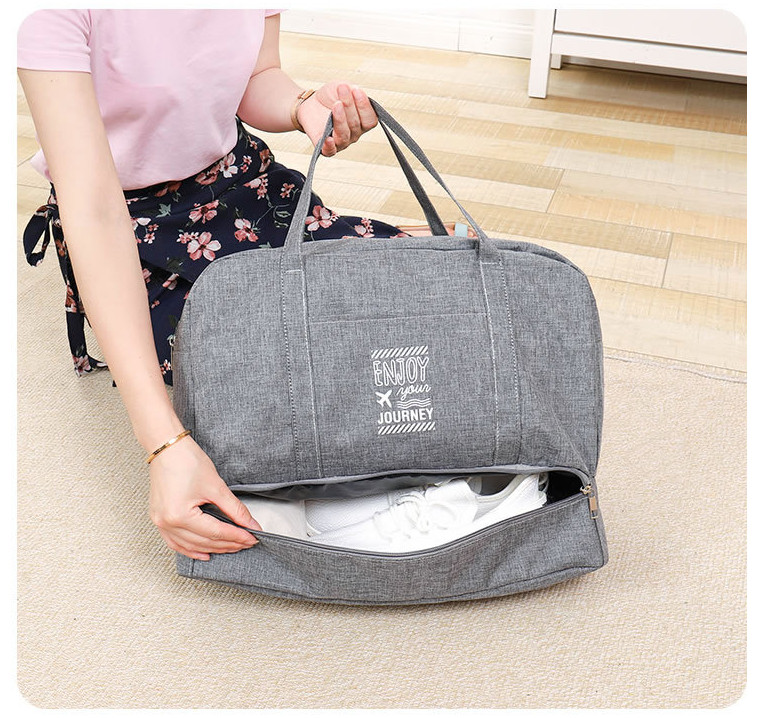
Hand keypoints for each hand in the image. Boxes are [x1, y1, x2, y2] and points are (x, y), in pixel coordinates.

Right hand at [148, 436, 261, 560]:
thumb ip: (235, 509)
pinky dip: (191, 549)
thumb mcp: (216, 486)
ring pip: (191, 545)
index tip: (252, 538)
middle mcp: (167, 523)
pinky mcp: (159, 519)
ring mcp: (160, 523)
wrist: (168, 448)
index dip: (236, 537)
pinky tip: (204, 553)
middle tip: (247, 542)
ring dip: (212, 549)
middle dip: (228, 544)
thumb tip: (250, 524)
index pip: (216, 532)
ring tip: (232, 547)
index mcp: (180, 515)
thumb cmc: (187, 461)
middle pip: (204, 542)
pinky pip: (175, 542)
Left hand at [297, 82, 377, 156]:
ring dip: (340, 119)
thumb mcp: (342, 87)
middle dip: (349, 106)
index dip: (364, 106)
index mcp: (362, 122)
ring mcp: (341, 142)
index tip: (356, 90)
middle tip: (342, 89)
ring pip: (344, 135)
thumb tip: (356, 91)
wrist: (311, 102)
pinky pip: (330, 151)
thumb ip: (351, 90)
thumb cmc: (331, 96)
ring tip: (336, 104)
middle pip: (356, 124)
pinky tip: (328, 138)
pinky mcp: (326, 147)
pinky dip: (329, 146)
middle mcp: (354, 134)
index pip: (370, 120)